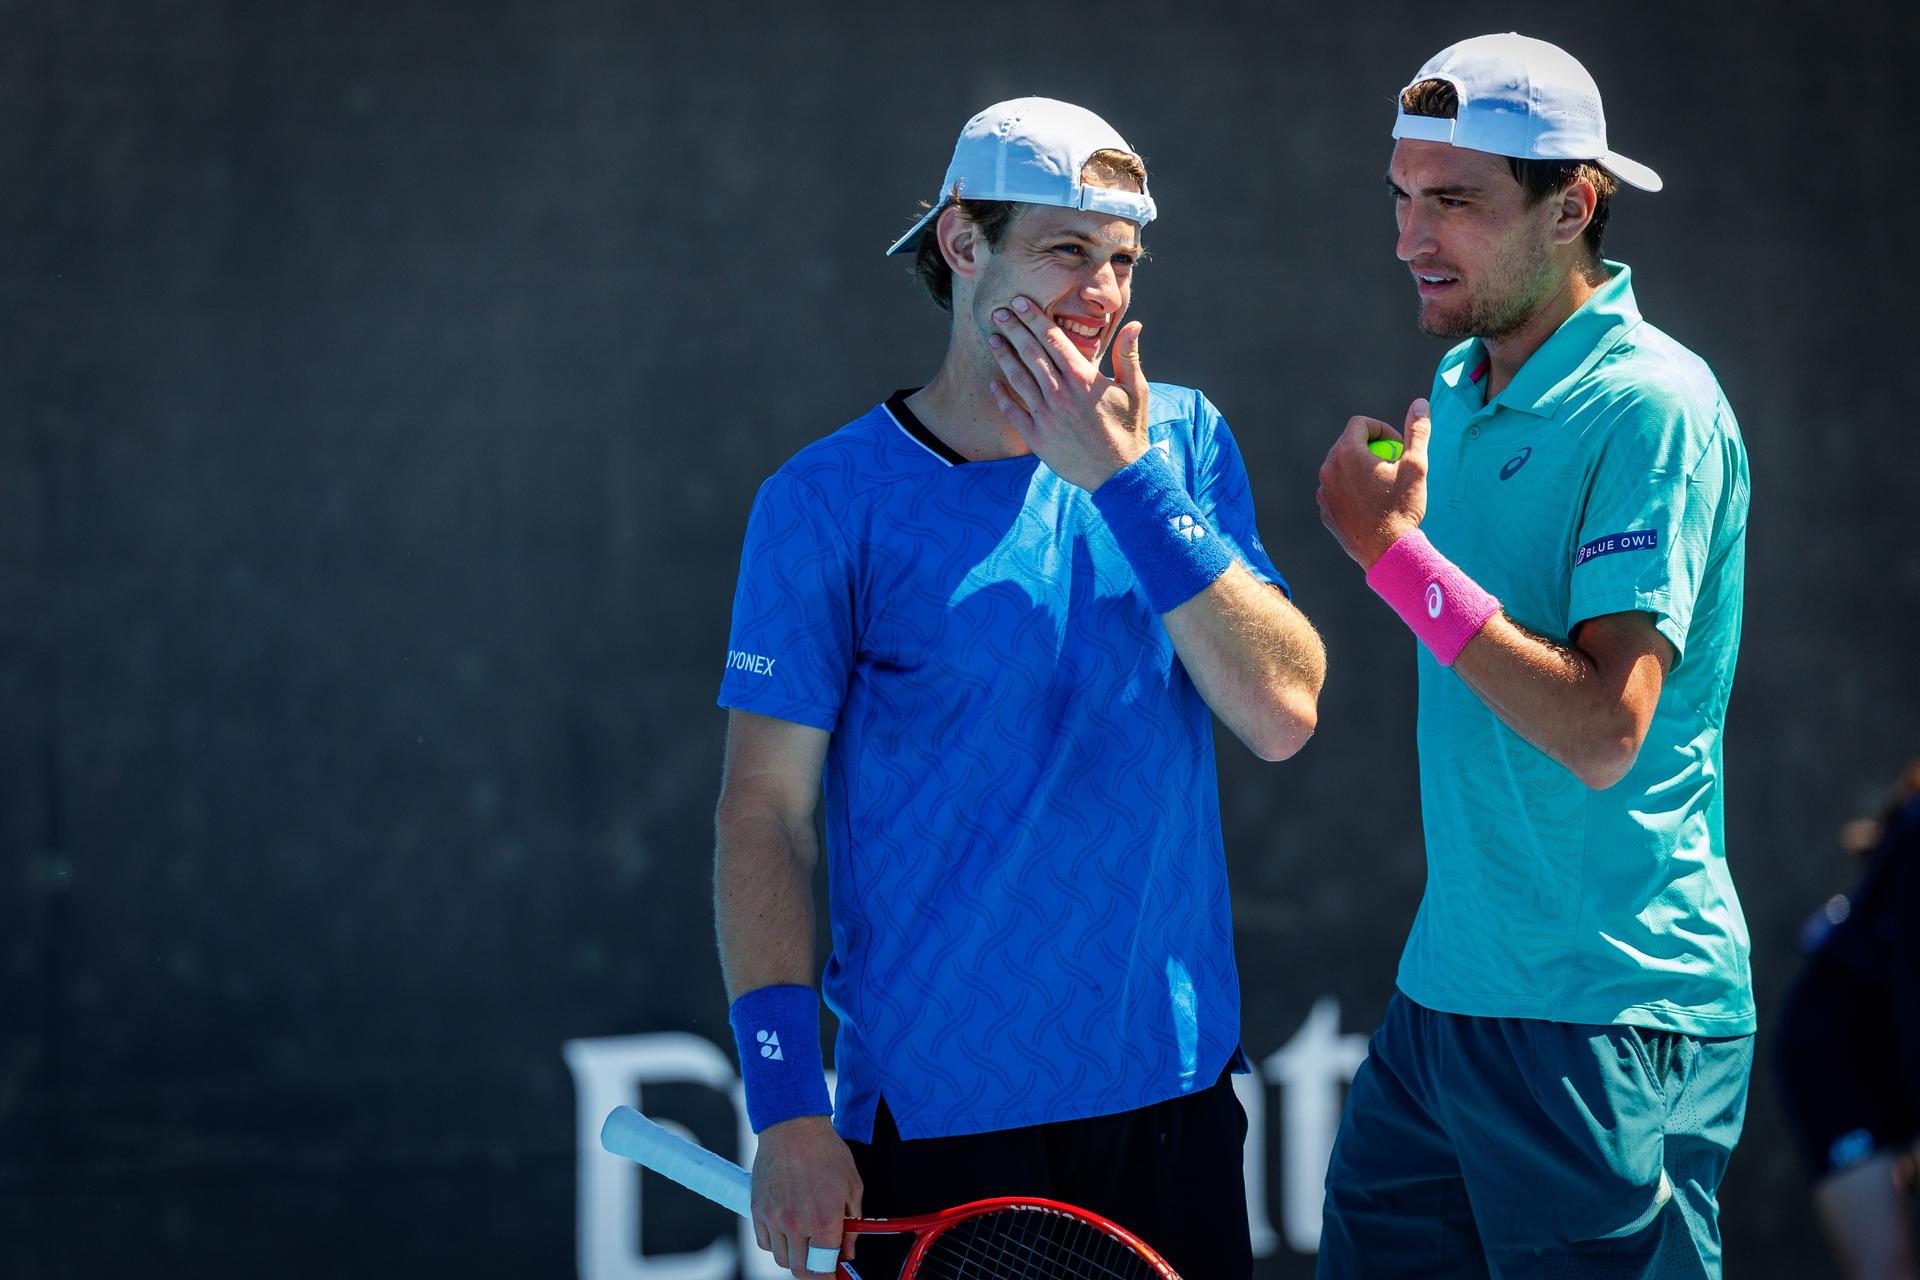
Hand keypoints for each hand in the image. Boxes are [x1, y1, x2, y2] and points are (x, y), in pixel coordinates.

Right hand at [750, 1114, 862, 1276]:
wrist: (793, 1126)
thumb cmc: (826, 1152)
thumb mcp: (853, 1186)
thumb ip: (853, 1224)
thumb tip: (848, 1251)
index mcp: (824, 1220)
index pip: (824, 1267)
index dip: (831, 1275)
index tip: (834, 1274)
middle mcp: (796, 1223)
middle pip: (800, 1269)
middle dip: (814, 1272)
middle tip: (821, 1264)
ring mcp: (774, 1218)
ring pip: (781, 1258)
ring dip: (795, 1257)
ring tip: (806, 1242)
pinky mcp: (758, 1210)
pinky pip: (765, 1242)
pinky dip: (776, 1243)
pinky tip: (788, 1230)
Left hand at [985, 295, 1148, 490]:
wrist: (1120, 474)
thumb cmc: (1129, 429)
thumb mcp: (1135, 389)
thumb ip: (1127, 355)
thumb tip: (1134, 324)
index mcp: (1084, 378)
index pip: (1054, 339)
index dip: (1035, 319)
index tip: (1020, 302)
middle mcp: (1061, 393)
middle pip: (1031, 353)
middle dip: (1013, 330)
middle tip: (998, 312)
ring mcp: (1046, 416)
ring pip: (1019, 379)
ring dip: (1004, 357)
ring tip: (992, 339)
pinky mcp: (1037, 438)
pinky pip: (1014, 413)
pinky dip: (1002, 397)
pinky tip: (993, 383)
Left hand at [1316, 397, 1430, 569]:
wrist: (1387, 551)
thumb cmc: (1402, 507)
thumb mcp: (1416, 466)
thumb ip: (1416, 432)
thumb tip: (1420, 403)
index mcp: (1347, 453)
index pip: (1360, 423)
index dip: (1382, 429)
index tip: (1397, 447)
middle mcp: (1328, 469)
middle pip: (1348, 443)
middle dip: (1371, 448)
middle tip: (1393, 465)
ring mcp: (1324, 491)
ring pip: (1342, 467)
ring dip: (1362, 468)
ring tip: (1384, 485)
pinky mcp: (1325, 510)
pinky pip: (1337, 490)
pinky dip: (1352, 490)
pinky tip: (1372, 504)